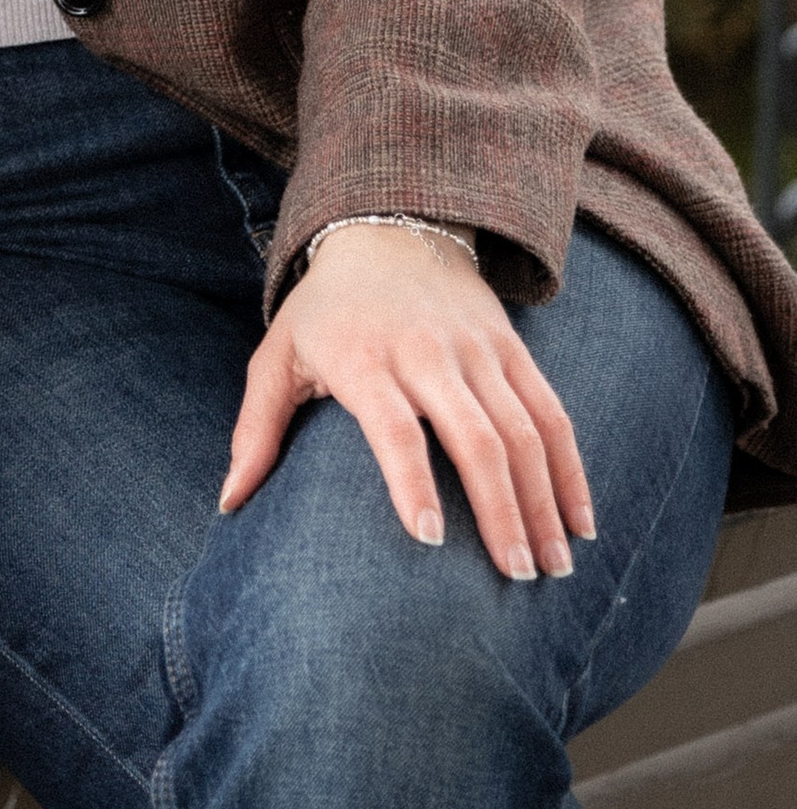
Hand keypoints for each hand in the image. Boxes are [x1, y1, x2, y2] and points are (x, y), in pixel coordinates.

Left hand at [221, 223, 597, 581]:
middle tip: (516, 577)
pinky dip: (571, 469)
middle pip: (475, 438)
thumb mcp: (277, 358)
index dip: (411, 484)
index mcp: (363, 359)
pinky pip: (552, 411)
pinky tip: (581, 522)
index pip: (394, 428)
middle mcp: (427, 352)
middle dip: (500, 511)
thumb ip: (255, 431)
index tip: (428, 541)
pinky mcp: (512, 348)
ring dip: (545, 501)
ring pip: (525, 430)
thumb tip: (228, 504)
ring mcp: (477, 349)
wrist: (386, 231)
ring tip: (554, 567)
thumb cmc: (324, 312)